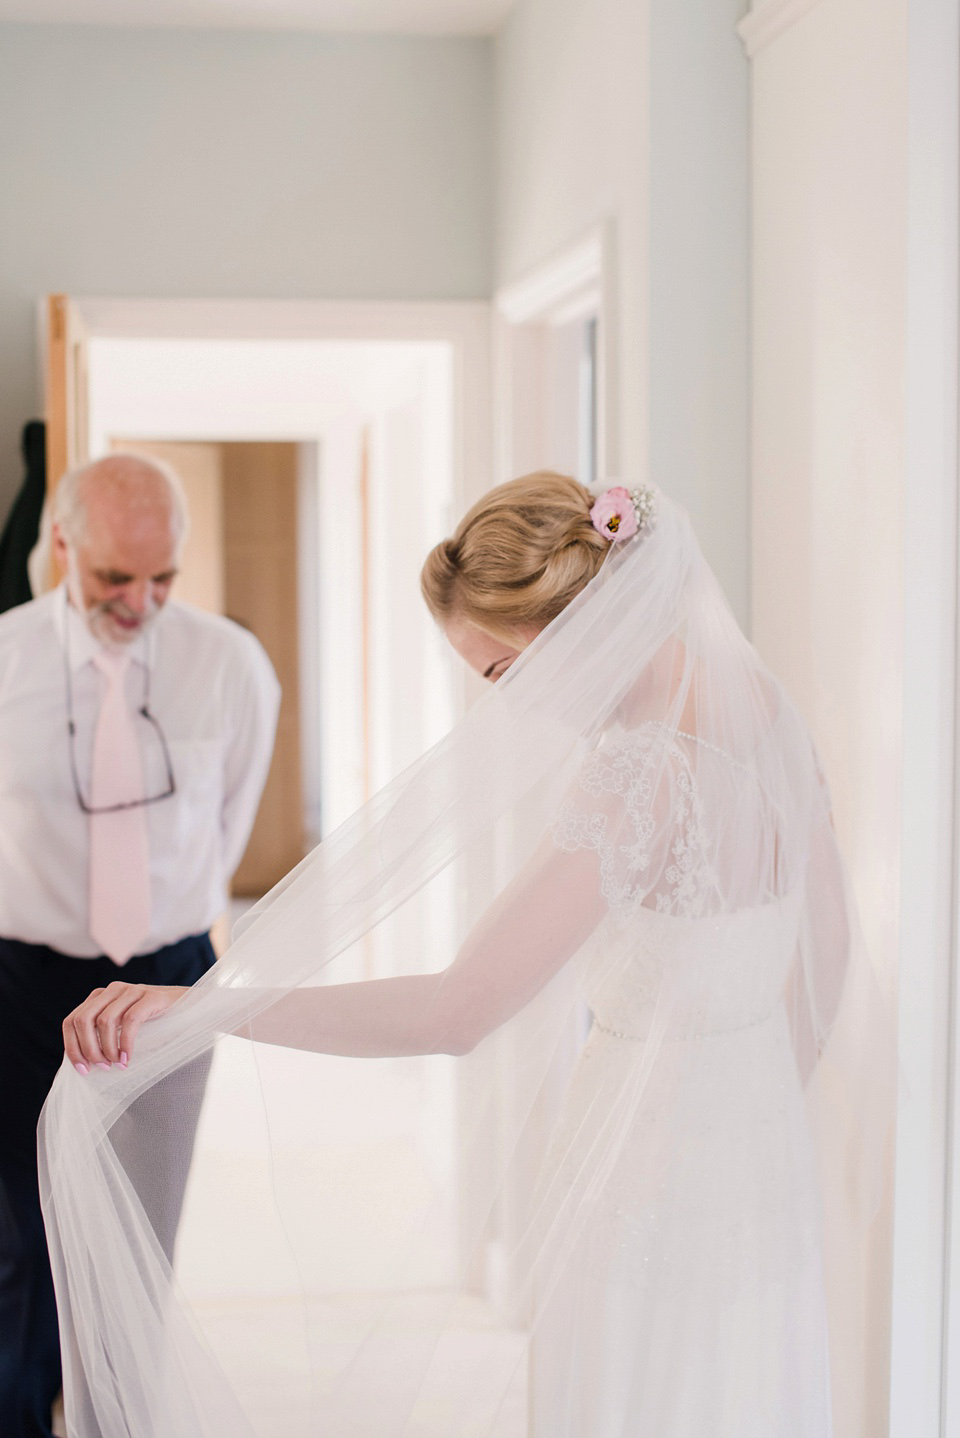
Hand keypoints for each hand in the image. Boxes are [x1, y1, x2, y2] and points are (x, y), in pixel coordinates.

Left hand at [63, 982, 187, 1073]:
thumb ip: (102, 1037)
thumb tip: (81, 1064)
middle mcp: (112, 990)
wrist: (193, 1010)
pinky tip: (129, 1059)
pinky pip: (130, 1021)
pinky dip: (126, 1044)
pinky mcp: (150, 996)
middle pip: (83, 1020)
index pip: (71, 1020)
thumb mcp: (123, 1029)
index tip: (82, 1070)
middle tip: (102, 1068)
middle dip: (88, 1049)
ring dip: (108, 1049)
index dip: (72, 1047)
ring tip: (117, 1065)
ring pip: (104, 1021)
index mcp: (100, 997)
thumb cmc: (156, 1025)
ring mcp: (132, 990)